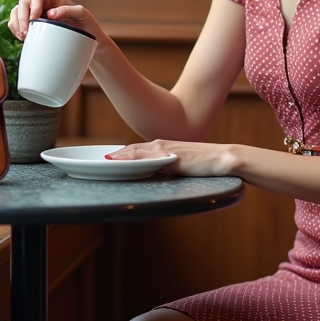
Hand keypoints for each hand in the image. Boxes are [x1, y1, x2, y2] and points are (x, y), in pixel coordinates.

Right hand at [7, 0, 104, 41]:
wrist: (88, 38)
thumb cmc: (86, 24)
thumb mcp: (82, 14)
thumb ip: (69, 10)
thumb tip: (50, 14)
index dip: (34, 5)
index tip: (35, 19)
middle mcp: (42, 4)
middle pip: (24, 3)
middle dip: (22, 17)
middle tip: (26, 32)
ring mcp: (35, 14)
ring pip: (16, 12)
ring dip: (16, 23)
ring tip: (23, 37)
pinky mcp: (31, 25)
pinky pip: (17, 23)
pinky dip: (15, 29)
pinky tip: (22, 38)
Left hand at [106, 140, 234, 177]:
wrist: (224, 158)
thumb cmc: (206, 164)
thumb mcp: (181, 166)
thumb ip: (167, 168)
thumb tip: (154, 175)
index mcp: (163, 146)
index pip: (135, 150)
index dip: (119, 155)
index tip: (105, 161)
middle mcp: (161, 144)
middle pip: (130, 149)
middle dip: (114, 155)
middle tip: (96, 162)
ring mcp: (165, 149)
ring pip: (134, 151)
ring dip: (118, 156)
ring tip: (102, 162)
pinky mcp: (170, 156)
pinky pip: (146, 157)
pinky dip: (131, 159)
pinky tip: (120, 162)